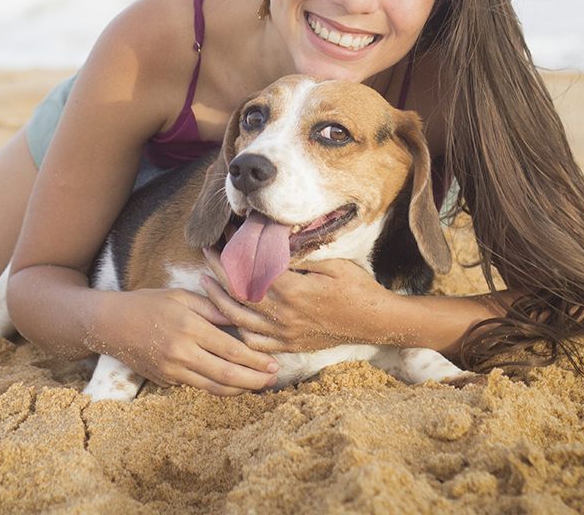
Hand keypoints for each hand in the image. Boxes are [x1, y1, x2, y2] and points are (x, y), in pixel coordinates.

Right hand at [87, 286, 280, 395]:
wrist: (109, 325)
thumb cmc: (146, 304)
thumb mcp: (179, 296)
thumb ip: (211, 308)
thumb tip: (240, 318)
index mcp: (188, 328)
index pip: (231, 350)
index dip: (256, 360)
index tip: (273, 363)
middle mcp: (181, 352)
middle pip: (227, 374)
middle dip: (255, 380)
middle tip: (274, 380)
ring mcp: (172, 370)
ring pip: (213, 387)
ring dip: (239, 389)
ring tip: (258, 386)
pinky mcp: (165, 380)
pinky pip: (196, 386)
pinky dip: (217, 387)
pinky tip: (232, 383)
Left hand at [200, 246, 404, 353]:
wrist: (378, 323)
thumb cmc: (359, 289)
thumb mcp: (333, 263)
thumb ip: (302, 254)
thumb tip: (276, 238)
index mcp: (293, 292)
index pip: (251, 271)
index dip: (235, 253)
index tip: (226, 237)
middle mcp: (284, 316)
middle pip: (238, 294)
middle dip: (218, 272)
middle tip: (207, 253)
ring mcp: (285, 334)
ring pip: (240, 320)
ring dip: (219, 301)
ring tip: (205, 283)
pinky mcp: (290, 346)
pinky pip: (255, 342)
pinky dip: (239, 329)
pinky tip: (231, 316)